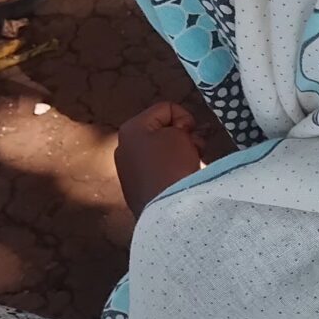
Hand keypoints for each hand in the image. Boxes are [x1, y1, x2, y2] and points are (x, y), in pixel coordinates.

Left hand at [115, 102, 203, 217]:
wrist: (166, 209)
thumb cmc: (172, 166)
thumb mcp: (180, 135)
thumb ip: (180, 126)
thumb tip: (179, 136)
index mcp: (132, 128)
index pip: (167, 108)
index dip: (185, 119)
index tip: (190, 136)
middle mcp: (124, 146)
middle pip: (163, 130)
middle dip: (183, 138)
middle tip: (193, 150)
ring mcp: (129, 168)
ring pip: (162, 150)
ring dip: (180, 154)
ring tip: (188, 168)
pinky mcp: (136, 187)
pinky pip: (159, 169)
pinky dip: (171, 171)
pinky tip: (179, 180)